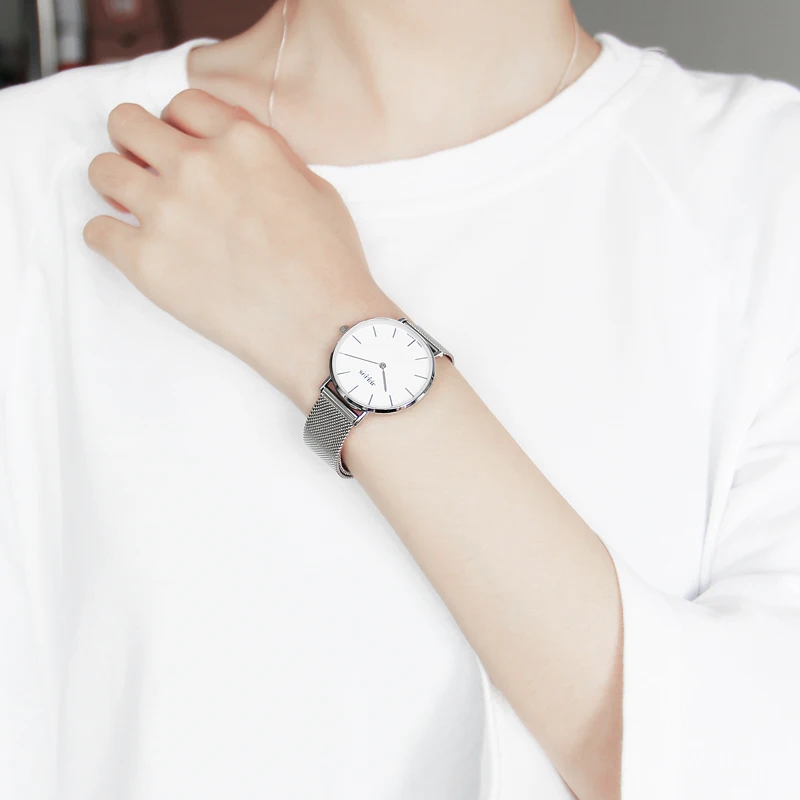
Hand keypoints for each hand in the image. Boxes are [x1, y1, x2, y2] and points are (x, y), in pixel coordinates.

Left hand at [84, 88, 402, 412]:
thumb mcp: (317, 190)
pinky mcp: (146, 261)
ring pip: (102, 171)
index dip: (178, 124)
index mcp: (243, 141)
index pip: (182, 104)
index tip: (180, 147)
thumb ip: (269, 159)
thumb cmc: (330, 266)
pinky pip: (96, 231)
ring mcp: (166, 213)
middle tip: (147, 170)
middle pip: (126, 123)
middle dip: (133, 142)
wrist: (322, 329)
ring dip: (115, 186)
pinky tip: (133, 248)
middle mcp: (197, 166)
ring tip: (135, 210)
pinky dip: (109, 237)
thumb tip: (236, 155)